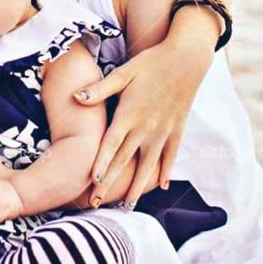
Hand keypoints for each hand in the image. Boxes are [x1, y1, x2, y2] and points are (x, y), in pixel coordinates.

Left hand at [73, 39, 211, 209]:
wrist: (187, 58)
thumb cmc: (151, 62)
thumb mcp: (123, 72)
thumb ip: (100, 89)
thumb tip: (75, 97)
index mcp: (129, 114)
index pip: (111, 145)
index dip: (101, 164)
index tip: (92, 183)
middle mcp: (146, 127)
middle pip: (125, 161)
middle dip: (111, 183)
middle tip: (99, 204)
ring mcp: (163, 131)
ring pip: (148, 165)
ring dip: (138, 186)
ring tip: (129, 205)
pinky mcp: (177, 129)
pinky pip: (171, 156)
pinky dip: (166, 171)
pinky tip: (163, 186)